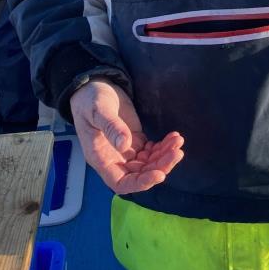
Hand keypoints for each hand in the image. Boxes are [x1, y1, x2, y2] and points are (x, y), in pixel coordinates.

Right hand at [70, 79, 183, 193]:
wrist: (94, 86)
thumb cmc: (90, 99)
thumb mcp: (98, 110)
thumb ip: (111, 127)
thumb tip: (124, 145)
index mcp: (101, 158)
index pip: (121, 183)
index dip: (140, 183)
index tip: (159, 174)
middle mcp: (115, 159)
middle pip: (140, 174)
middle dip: (160, 166)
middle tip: (176, 152)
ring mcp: (126, 151)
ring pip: (149, 163)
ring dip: (165, 155)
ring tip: (177, 140)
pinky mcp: (135, 141)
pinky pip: (152, 151)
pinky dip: (164, 147)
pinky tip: (173, 137)